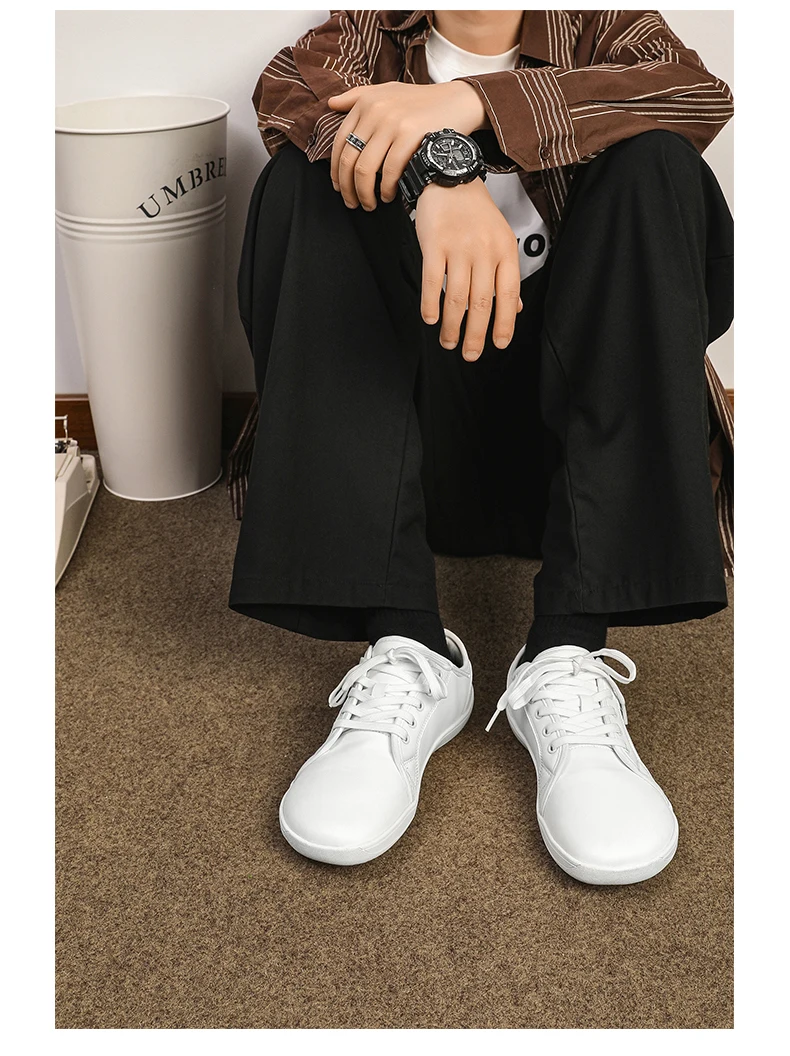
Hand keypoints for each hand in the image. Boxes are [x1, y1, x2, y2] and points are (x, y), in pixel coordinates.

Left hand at [327, 81, 487, 209]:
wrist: (457, 102)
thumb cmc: (421, 102)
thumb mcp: (386, 91)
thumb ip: (357, 97)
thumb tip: (331, 104)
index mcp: (365, 103)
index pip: (340, 143)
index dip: (336, 171)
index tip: (340, 188)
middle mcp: (375, 111)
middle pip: (349, 160)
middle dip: (348, 188)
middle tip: (353, 203)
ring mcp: (392, 123)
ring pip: (366, 169)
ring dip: (365, 194)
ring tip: (370, 204)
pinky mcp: (410, 135)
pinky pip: (389, 171)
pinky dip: (386, 189)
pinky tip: (389, 195)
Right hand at [415, 179, 522, 360]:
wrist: (450, 178)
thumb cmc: (476, 213)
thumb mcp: (501, 240)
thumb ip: (506, 275)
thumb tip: (515, 309)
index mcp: (505, 251)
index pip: (508, 295)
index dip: (504, 324)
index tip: (498, 344)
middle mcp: (484, 251)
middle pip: (482, 302)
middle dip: (475, 335)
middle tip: (470, 355)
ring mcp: (458, 247)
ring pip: (456, 297)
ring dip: (451, 326)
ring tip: (448, 342)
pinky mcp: (434, 244)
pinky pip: (432, 282)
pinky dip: (430, 304)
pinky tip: (431, 319)